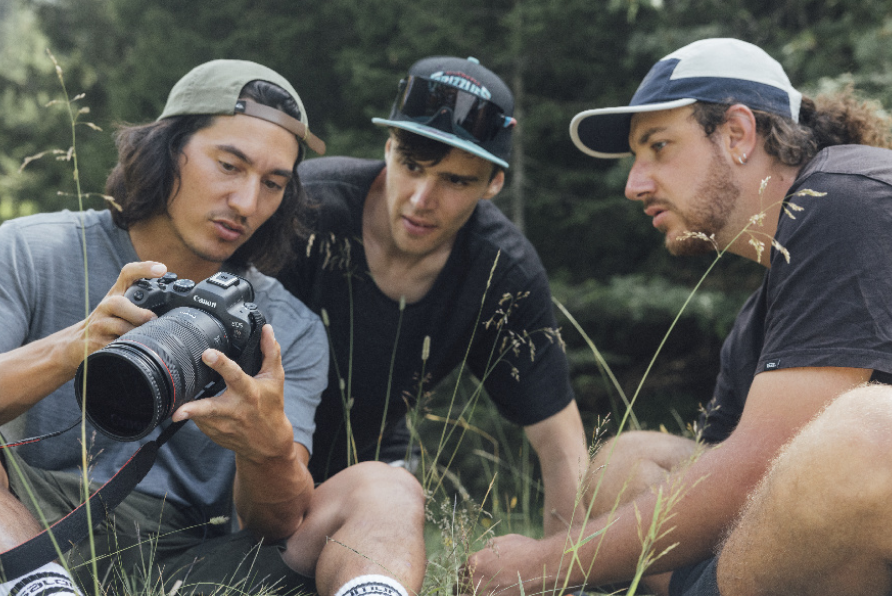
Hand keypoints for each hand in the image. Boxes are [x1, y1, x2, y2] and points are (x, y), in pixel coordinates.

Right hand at [67, 261, 165, 369]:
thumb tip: (177, 310)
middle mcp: (106, 306)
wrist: (79, 343)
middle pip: (117, 303)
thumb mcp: (126, 308)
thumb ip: (146, 303)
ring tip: (145, 336)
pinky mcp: (95, 343)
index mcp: (117, 294)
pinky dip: (126, 346)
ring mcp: (98, 325)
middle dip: (137, 313)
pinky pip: (113, 345)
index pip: (128, 273)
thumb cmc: (110, 322)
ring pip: (117, 326)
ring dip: (134, 332)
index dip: (144, 269)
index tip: (162, 269)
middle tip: (152, 319)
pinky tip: (133, 348)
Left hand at [172, 324, 293, 460]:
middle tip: (178, 411)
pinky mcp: (213, 434)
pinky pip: (198, 421)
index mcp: (249, 392)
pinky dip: (195, 414)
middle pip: (211, 408)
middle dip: (194, 410)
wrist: (269, 442)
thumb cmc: (272, 406)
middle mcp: (235, 410)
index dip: (220, 364)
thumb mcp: (275, 378)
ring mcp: (223, 425)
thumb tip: (266, 329)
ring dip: (188, 410)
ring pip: (199, 416)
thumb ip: (270, 352)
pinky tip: (196, 409)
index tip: (207, 354)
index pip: (234, 375)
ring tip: (178, 408)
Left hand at [461, 534, 558, 595]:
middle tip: (479, 585)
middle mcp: (475, 580)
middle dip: (468, 585)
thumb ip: (488, 549)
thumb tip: (484, 553)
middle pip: (462, 587)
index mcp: (474, 562)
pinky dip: (488, 595)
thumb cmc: (525, 551)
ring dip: (475, 592)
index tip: (474, 576)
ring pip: (469, 595)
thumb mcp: (502, 542)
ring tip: (485, 590)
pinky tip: (496, 593)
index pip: (461, 572)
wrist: (544, 566)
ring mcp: (485, 594)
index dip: (467, 574)